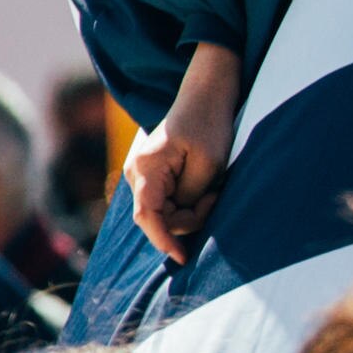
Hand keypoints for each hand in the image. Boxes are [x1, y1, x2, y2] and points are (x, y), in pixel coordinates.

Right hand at [127, 39, 245, 262]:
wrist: (205, 94)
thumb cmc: (209, 124)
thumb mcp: (208, 164)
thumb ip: (191, 196)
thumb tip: (179, 220)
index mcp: (146, 169)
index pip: (147, 216)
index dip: (163, 240)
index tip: (183, 258)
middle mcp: (136, 173)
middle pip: (158, 217)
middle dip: (189, 217)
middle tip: (216, 197)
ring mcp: (142, 173)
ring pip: (164, 211)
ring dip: (191, 208)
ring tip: (213, 186)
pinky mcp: (153, 173)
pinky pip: (167, 200)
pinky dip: (188, 201)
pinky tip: (205, 188)